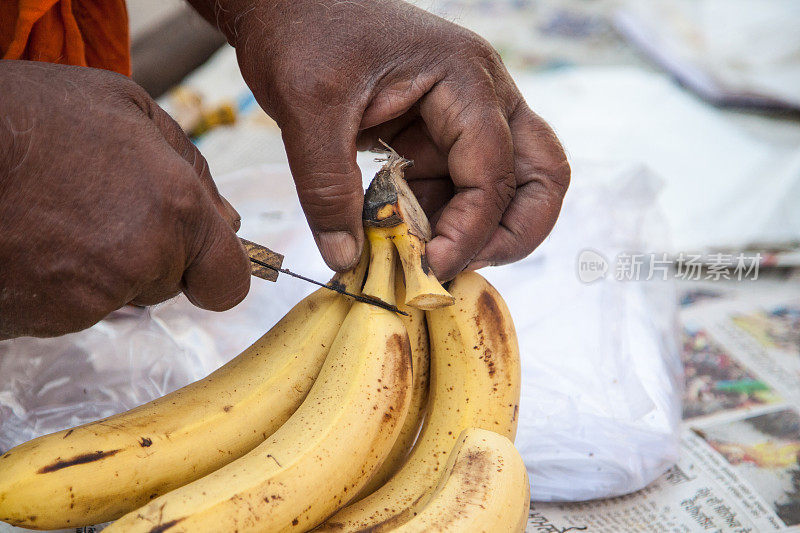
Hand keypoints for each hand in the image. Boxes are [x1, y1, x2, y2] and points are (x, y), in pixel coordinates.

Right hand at [0, 60, 249, 338]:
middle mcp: (145, 260)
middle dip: (153, 254)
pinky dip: (63, 283)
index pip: (229, 282)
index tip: (198, 258)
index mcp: (179, 209)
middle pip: (172, 284)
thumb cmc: (29, 118)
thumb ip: (191, 166)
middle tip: (104, 209)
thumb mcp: (124, 107)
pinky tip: (36, 239)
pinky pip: (75, 308)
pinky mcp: (48, 320)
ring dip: (104, 267)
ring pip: (122, 295)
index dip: (215, 270)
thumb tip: (229, 220)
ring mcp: (94, 297)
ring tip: (59, 215)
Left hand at [193, 0, 568, 278]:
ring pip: (507, 188)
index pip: (495, 171)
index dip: (470, 230)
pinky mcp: (440, 135)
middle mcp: (482, 97)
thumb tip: (346, 260)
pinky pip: (460, 188)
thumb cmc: (305, 33)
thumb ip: (327, 190)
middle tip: (456, 266)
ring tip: (421, 259)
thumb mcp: (308, 110)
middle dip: (511, 233)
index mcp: (464, 79)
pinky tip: (403, 239)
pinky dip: (441, 221)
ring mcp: (465, 117)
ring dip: (473, 232)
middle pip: (539, 176)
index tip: (430, 267)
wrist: (288, 4)